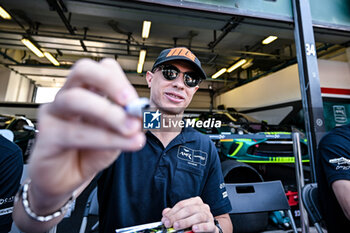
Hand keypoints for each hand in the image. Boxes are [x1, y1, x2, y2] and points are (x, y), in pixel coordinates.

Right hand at [28, 58, 145, 197]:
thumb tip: (142, 113)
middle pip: (82, 70)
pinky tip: (125, 144)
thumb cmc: (90, 151)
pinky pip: (75, 132)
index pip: (103, 69)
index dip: (122, 81)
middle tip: (130, 102)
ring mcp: (54, 112)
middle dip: (110, 82)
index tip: (138, 103)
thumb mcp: (117, 135)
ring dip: (108, 112)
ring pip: (75, 99)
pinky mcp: (46, 135)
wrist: (67, 178)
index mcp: (89, 91)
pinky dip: (105, 138)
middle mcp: (69, 95)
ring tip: (131, 129)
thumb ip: (129, 122)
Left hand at [161, 197, 216, 232]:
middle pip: (189, 209)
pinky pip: (207, 226)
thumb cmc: (194, 222)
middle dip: (177, 217)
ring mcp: (209, 216)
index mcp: (195, 202)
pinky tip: (193, 229)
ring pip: (198, 216)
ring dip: (186, 222)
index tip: (165, 219)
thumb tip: (165, 212)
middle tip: (168, 224)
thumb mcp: (183, 216)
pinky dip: (200, 227)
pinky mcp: (213, 226)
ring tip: (177, 226)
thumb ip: (174, 214)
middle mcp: (203, 207)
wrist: (208, 230)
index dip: (172, 212)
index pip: (182, 204)